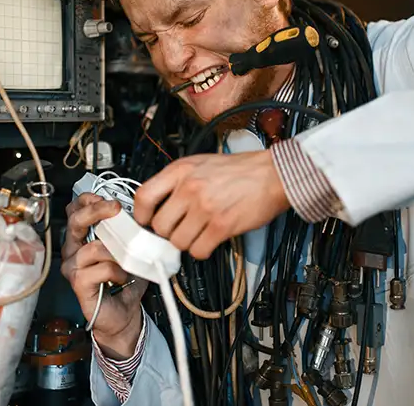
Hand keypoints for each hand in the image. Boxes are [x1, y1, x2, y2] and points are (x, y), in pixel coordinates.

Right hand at [61, 193, 147, 358]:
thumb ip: (131, 232)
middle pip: (75, 221)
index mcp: (82, 238)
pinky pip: (100, 269)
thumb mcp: (130, 251)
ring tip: (126, 262)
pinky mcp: (78, 283)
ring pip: (92, 247)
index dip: (88, 200)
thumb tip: (143, 215)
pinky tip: (121, 278)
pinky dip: (116, 271)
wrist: (122, 315)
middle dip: (96, 211)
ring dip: (116, 252)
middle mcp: (73, 250)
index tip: (108, 199)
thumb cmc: (123, 283)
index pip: (76, 210)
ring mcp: (73, 267)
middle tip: (115, 209)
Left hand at [134, 150, 288, 258]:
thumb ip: (178, 181)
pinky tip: (210, 240)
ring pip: (178, 241)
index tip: (145, 222)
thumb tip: (159, 204)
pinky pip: (198, 250)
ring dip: (186, 243)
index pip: (144, 196)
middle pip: (160, 225)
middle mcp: (189, 187)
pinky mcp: (221, 226)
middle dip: (168, 233)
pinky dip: (202, 250)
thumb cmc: (240, 169)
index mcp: (181, 170)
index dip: (141, 215)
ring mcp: (204, 207)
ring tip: (199, 233)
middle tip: (179, 230)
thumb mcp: (200, 163)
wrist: (273, 174)